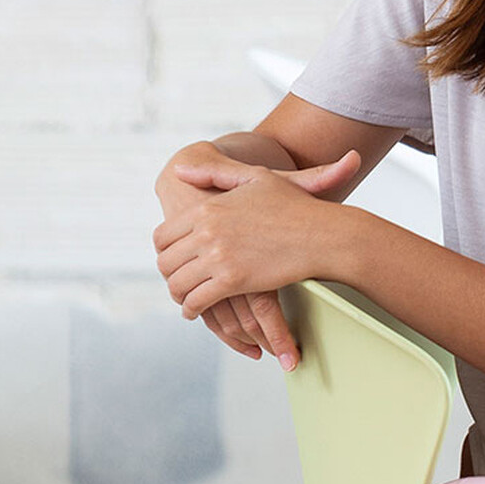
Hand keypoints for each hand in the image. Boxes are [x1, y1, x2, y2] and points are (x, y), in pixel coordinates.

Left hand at [154, 146, 361, 366]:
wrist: (322, 234)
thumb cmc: (294, 206)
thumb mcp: (254, 178)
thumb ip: (214, 173)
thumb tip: (177, 172)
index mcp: (206, 208)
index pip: (162, 236)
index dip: (164, 252)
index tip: (173, 260)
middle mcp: (207, 231)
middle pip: (166, 262)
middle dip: (169, 276)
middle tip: (178, 283)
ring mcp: (218, 256)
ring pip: (178, 284)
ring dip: (179, 296)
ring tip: (186, 300)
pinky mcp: (232, 280)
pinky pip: (197, 301)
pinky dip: (192, 309)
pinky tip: (196, 311)